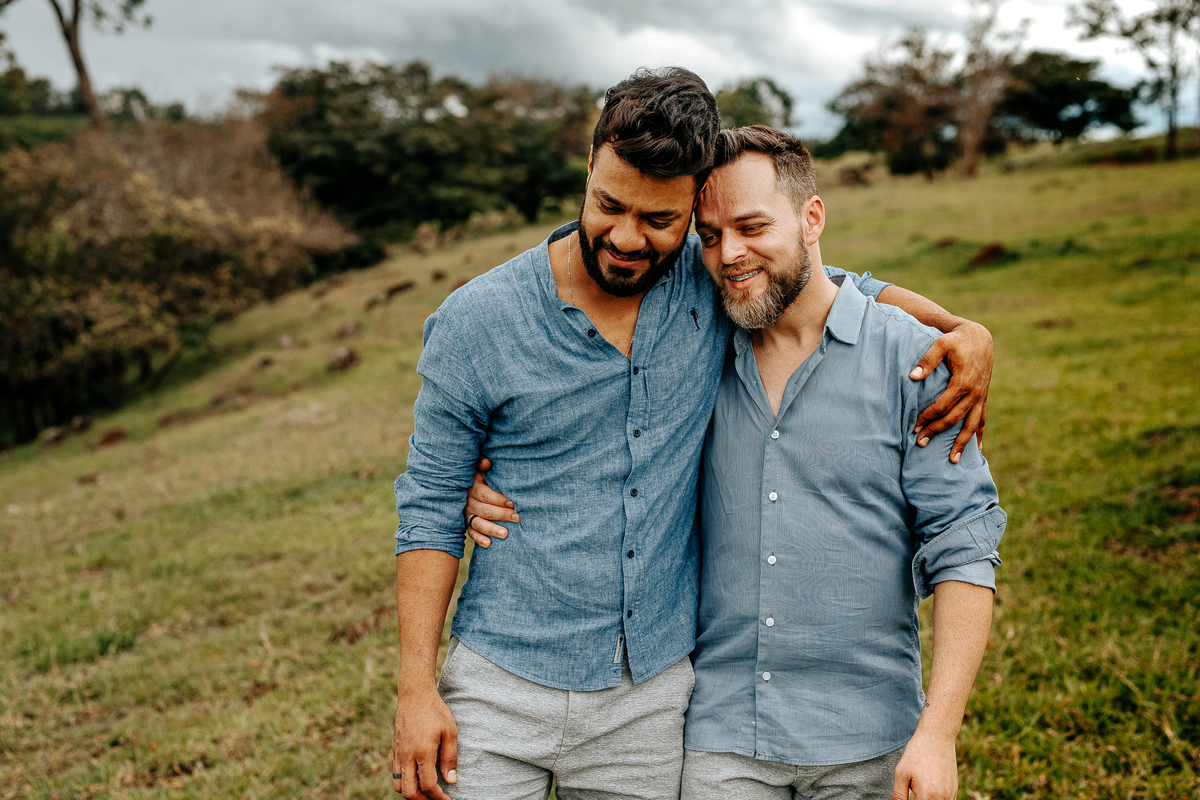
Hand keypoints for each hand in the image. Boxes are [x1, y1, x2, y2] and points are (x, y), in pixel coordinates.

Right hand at [393, 686, 457, 798]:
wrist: (414, 695)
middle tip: (437, 798)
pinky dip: (405, 782)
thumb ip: (450, 758)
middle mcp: (407, 756)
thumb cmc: (435, 711)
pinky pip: (396, 774)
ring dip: (412, 793)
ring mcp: (398, 754)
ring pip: (399, 786)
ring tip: (427, 791)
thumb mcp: (450, 731)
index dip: (438, 797)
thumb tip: (450, 781)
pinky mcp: (395, 750)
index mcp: (422, 752)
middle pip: (409, 792)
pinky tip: (418, 777)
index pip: (428, 786)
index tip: (448, 799)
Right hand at [464, 457, 517, 547]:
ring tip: (505, 534)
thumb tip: (487, 463)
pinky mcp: (466, 524)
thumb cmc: (481, 475)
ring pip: (477, 523)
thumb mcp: (480, 468)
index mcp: (473, 487)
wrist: (465, 486)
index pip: (486, 495)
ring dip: (491, 529)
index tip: (513, 503)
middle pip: (485, 510)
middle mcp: (468, 501)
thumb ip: (483, 464)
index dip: (499, 500)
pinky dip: (479, 539)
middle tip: (517, 518)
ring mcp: (466, 514)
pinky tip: (489, 544)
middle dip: (502, 515)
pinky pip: (471, 533)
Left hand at [891, 729, 957, 799]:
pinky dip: (938, 799)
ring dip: (928, 799)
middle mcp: (942, 798)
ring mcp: (950, 795)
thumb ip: (899, 795)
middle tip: (913, 790)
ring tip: (920, 787)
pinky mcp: (955, 790)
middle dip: (919, 799)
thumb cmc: (917, 754)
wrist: (937, 737)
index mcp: (927, 796)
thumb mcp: (901, 773)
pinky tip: (930, 790)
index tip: (909, 794)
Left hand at [909, 320, 992, 462]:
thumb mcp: (940, 344)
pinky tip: (977, 449)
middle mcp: (975, 393)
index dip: (927, 417)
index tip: (914, 426)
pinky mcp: (983, 397)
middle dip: (937, 432)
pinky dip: (979, 435)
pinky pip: (982, 419)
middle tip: (920, 443)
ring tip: (952, 460)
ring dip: (961, 443)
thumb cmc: (957, 340)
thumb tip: (912, 376)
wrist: (980, 337)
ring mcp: (981, 397)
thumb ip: (927, 360)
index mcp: (963, 382)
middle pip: (954, 418)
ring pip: (971, 424)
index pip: (942, 406)